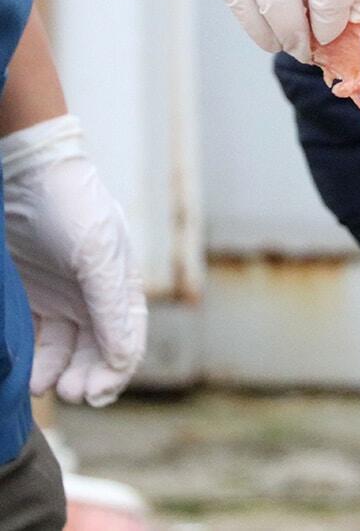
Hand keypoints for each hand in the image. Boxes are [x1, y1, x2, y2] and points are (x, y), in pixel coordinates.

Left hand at [1, 116, 145, 406]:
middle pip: (100, 350)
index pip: (128, 342)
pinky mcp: (36, 294)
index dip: (115, 372)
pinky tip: (30, 374)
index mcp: (123, 286)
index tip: (94, 394)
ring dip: (61, 372)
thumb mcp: (96, 258)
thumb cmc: (71, 207)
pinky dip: (38, 358)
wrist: (28, 169)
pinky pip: (41, 335)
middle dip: (88, 377)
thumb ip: (111, 310)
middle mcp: (98, 295)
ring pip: (70, 348)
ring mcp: (66, 295)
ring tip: (44, 387)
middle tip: (70, 394)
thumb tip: (123, 361)